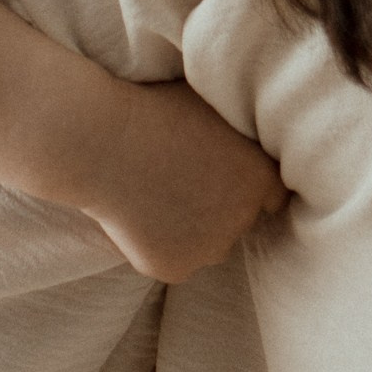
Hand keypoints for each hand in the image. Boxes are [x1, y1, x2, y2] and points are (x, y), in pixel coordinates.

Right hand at [85, 76, 288, 281]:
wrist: (99, 141)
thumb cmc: (152, 108)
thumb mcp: (212, 103)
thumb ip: (242, 130)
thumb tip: (255, 132)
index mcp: (260, 175)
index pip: (272, 195)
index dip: (245, 184)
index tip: (222, 174)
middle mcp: (244, 217)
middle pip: (239, 222)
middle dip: (218, 206)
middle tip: (181, 181)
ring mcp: (208, 248)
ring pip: (208, 246)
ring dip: (193, 231)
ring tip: (157, 198)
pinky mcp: (173, 268)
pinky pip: (172, 261)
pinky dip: (158, 246)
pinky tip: (137, 218)